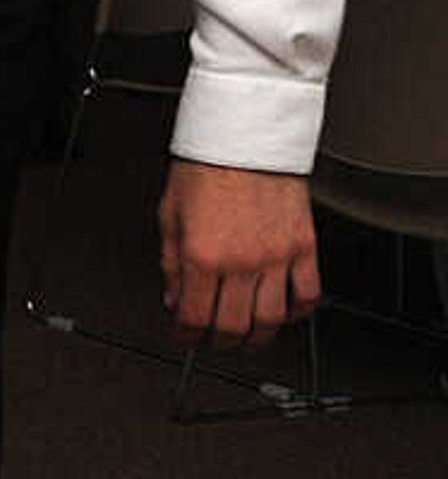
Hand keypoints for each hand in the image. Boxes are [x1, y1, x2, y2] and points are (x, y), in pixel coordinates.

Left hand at [158, 158, 319, 346]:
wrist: (245, 136)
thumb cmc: (205, 167)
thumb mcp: (169, 216)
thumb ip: (171, 264)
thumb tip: (175, 298)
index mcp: (201, 255)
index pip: (195, 318)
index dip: (187, 337)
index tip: (184, 337)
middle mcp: (241, 261)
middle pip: (233, 326)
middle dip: (219, 342)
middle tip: (212, 342)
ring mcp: (276, 257)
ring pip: (272, 319)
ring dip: (257, 336)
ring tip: (246, 336)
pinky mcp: (304, 247)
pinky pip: (308, 294)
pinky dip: (297, 312)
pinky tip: (284, 313)